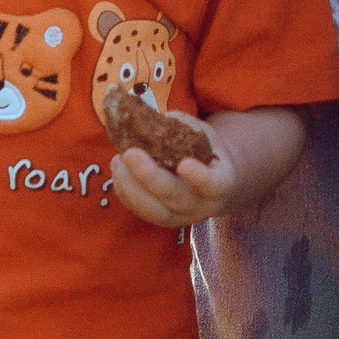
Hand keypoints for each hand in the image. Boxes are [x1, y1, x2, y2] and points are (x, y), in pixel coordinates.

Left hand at [109, 130, 239, 230]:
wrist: (212, 184)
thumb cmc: (206, 154)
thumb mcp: (205, 136)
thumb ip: (184, 127)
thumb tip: (156, 118)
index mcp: (220, 184)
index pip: (212, 185)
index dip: (199, 177)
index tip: (184, 164)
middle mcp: (201, 206)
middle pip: (174, 197)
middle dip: (149, 176)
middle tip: (130, 153)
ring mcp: (180, 217)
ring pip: (152, 209)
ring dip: (130, 186)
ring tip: (118, 160)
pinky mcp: (161, 220)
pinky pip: (140, 211)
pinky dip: (125, 191)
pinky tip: (118, 169)